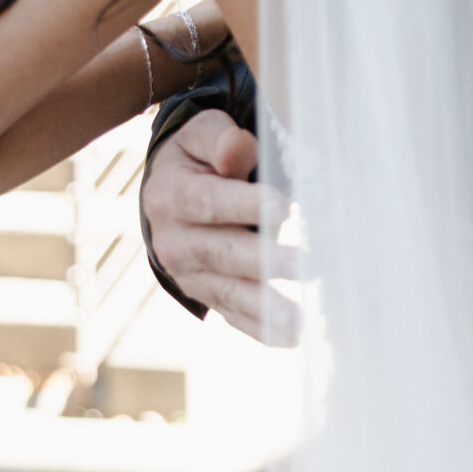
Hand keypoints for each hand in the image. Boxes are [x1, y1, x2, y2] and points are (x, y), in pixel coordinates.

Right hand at [143, 111, 291, 343]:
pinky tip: (290, 336)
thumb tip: (239, 148)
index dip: (244, 205)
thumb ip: (221, 140)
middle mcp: (174, 241)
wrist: (168, 197)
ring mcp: (189, 275)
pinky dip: (260, 327)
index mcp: (170, 196)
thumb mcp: (202, 135)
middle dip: (264, 260)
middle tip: (304, 264)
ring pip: (229, 291)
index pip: (208, 202)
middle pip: (221, 252)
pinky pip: (232, 314)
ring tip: (300, 318)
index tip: (282, 206)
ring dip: (266, 306)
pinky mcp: (206, 295)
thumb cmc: (198, 158)